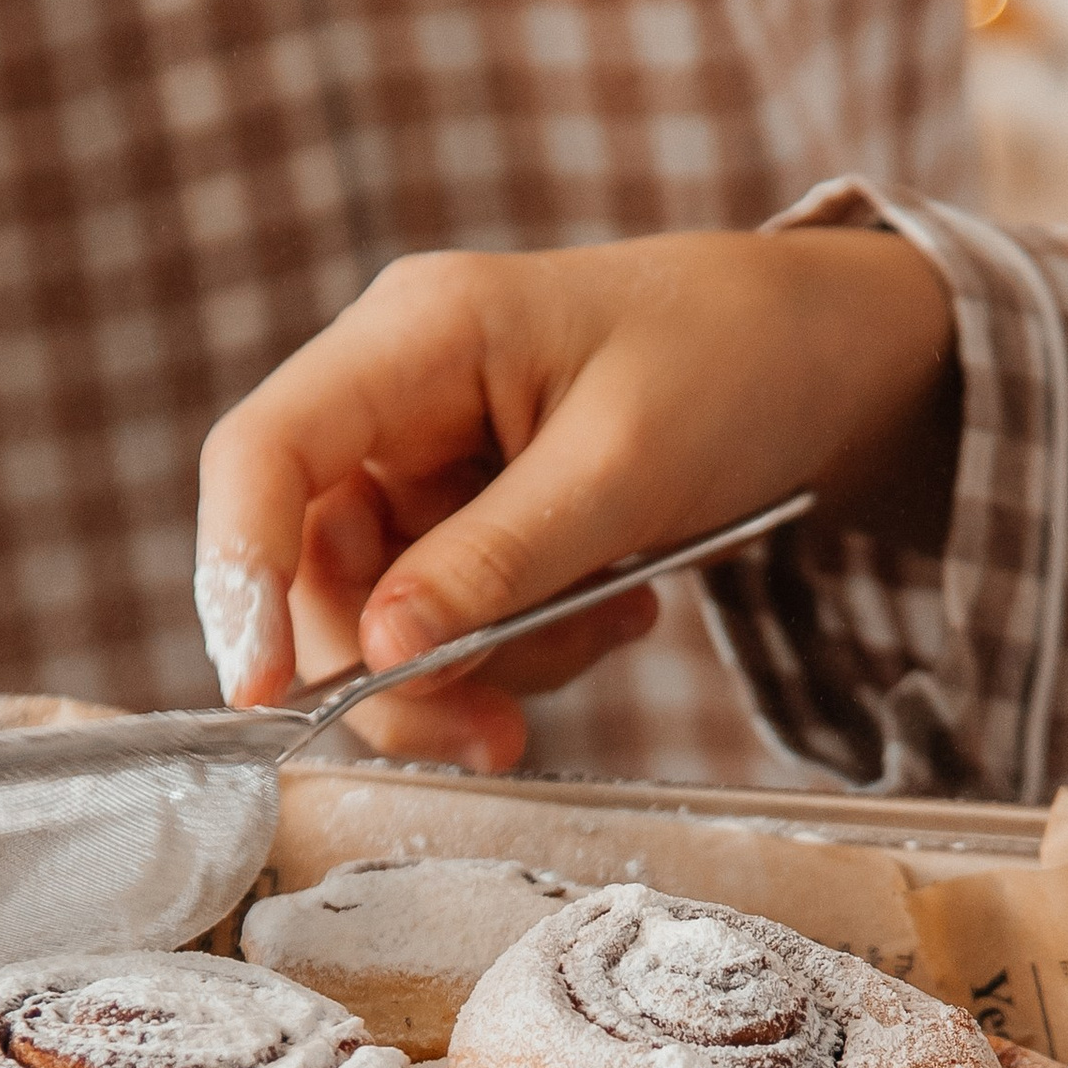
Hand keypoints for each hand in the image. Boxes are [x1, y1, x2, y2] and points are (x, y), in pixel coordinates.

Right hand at [194, 228, 957, 768]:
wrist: (827, 357)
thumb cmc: (733, 364)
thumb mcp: (625, 470)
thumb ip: (499, 562)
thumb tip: (381, 653)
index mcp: (417, 334)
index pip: (264, 454)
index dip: (239, 576)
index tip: (264, 694)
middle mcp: (397, 394)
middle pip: (318, 567)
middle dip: (402, 668)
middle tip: (499, 734)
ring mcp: (429, 460)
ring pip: (386, 616)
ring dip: (486, 665)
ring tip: (612, 624)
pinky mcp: (471, 516)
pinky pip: (454, 620)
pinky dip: (528, 648)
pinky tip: (617, 607)